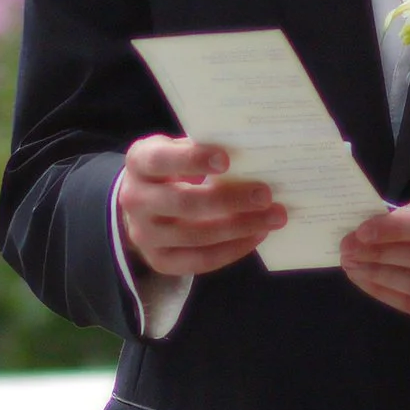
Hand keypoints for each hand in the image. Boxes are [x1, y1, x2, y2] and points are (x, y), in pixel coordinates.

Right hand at [116, 136, 284, 276]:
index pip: (162, 160)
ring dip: (240, 227)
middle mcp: (136, 200)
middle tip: (265, 195)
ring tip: (273, 218)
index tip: (227, 159)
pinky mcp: (160, 261)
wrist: (142, 204)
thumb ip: (203, 148)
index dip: (192, 160)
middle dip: (229, 200)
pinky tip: (257, 235)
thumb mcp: (177, 149)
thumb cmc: (171, 168)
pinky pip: (201, 261)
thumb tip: (251, 153)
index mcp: (140, 163)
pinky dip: (233, 249)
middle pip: (184, 203)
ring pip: (197, 236)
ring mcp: (145, 235)